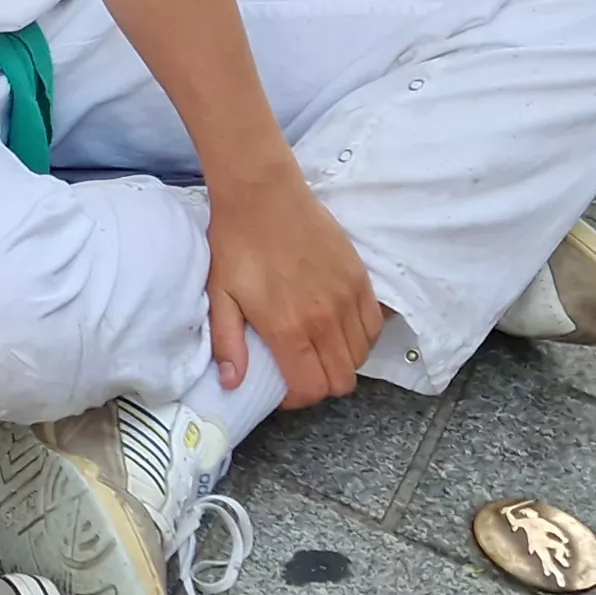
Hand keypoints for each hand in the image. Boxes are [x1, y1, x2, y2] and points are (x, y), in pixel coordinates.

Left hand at [202, 173, 382, 409]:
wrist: (262, 195)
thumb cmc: (236, 244)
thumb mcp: (220, 295)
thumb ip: (228, 343)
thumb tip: (233, 383)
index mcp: (288, 328)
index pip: (311, 388)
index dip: (298, 399)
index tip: (284, 388)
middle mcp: (325, 319)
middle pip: (341, 380)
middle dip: (321, 384)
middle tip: (302, 369)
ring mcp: (348, 298)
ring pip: (361, 356)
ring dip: (341, 361)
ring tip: (318, 349)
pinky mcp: (360, 278)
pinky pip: (374, 326)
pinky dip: (361, 337)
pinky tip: (338, 328)